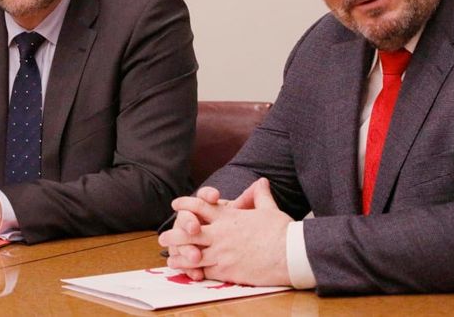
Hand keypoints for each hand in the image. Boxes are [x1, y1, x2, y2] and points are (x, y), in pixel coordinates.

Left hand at [158, 178, 291, 285]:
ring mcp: (222, 252)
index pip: (200, 206)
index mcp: (229, 216)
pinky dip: (194, 271)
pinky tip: (188, 272)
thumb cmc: (282, 231)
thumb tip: (261, 181)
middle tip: (163, 237)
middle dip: (175, 233)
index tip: (176, 204)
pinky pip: (205, 270)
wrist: (290, 253)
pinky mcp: (227, 270)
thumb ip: (260, 195)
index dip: (186, 204)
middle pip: (189, 231)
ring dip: (180, 254)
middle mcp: (221, 233)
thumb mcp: (269, 209)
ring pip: (193, 253)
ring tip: (169, 256)